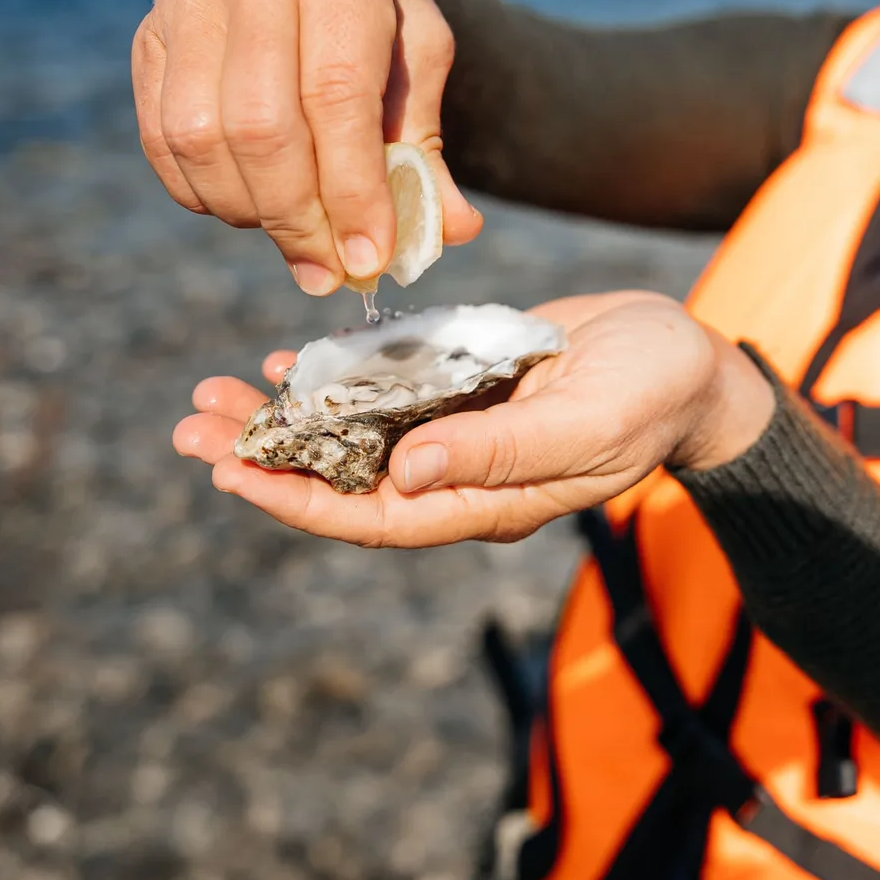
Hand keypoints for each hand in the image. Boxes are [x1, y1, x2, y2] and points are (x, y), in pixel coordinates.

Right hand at [132, 0, 480, 294]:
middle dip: (298, 217)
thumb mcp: (421, 51)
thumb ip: (429, 141)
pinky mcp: (149, 34)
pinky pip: (162, 140)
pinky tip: (251, 206)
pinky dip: (204, 194)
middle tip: (330, 269)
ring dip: (250, 211)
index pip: (337, 93)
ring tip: (297, 235)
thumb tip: (451, 231)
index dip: (353, 188)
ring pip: (201, 139)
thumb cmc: (374, 2)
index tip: (370, 256)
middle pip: (261, 125)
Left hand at [173, 292, 774, 547]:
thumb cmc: (652, 395)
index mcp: (485, 501)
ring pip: (350, 436)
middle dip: (266, 458)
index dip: (298, 502)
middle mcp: (457, 473)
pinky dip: (330, 379)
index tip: (231, 476)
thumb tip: (406, 473)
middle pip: (342, 481)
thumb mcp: (585, 422)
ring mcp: (455, 430)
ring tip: (213, 397)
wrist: (689, 361)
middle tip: (190, 429)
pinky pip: (380, 392)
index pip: (374, 518)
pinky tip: (283, 362)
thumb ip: (502, 452)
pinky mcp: (458, 387)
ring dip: (281, 419)